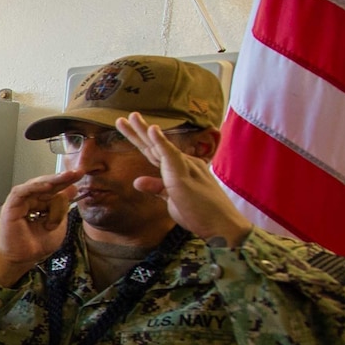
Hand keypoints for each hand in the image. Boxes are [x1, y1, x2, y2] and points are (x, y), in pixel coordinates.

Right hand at [0, 170, 82, 285]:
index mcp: (39, 204)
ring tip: (67, 177)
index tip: (81, 176)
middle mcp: (28, 201)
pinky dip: (35, 187)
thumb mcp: (58, 224)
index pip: (53, 190)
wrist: (23, 260)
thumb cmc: (36, 246)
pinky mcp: (11, 206)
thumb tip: (72, 189)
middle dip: (62, 178)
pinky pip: (22, 192)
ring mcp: (19, 202)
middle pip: (45, 184)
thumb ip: (63, 207)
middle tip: (77, 172)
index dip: (66, 183)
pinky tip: (48, 186)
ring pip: (36, 186)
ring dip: (52, 181)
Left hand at [122, 113, 251, 244]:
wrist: (222, 226)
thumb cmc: (200, 214)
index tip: (127, 128)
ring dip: (145, 132)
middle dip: (138, 132)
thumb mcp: (172, 199)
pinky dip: (160, 142)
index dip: (141, 141)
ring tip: (131, 118)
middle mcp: (184, 164)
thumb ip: (156, 188)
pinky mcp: (185, 176)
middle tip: (122, 119)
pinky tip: (152, 130)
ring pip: (160, 147)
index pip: (155, 154)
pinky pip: (171, 156)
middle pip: (155, 147)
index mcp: (180, 170)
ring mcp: (186, 168)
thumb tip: (137, 181)